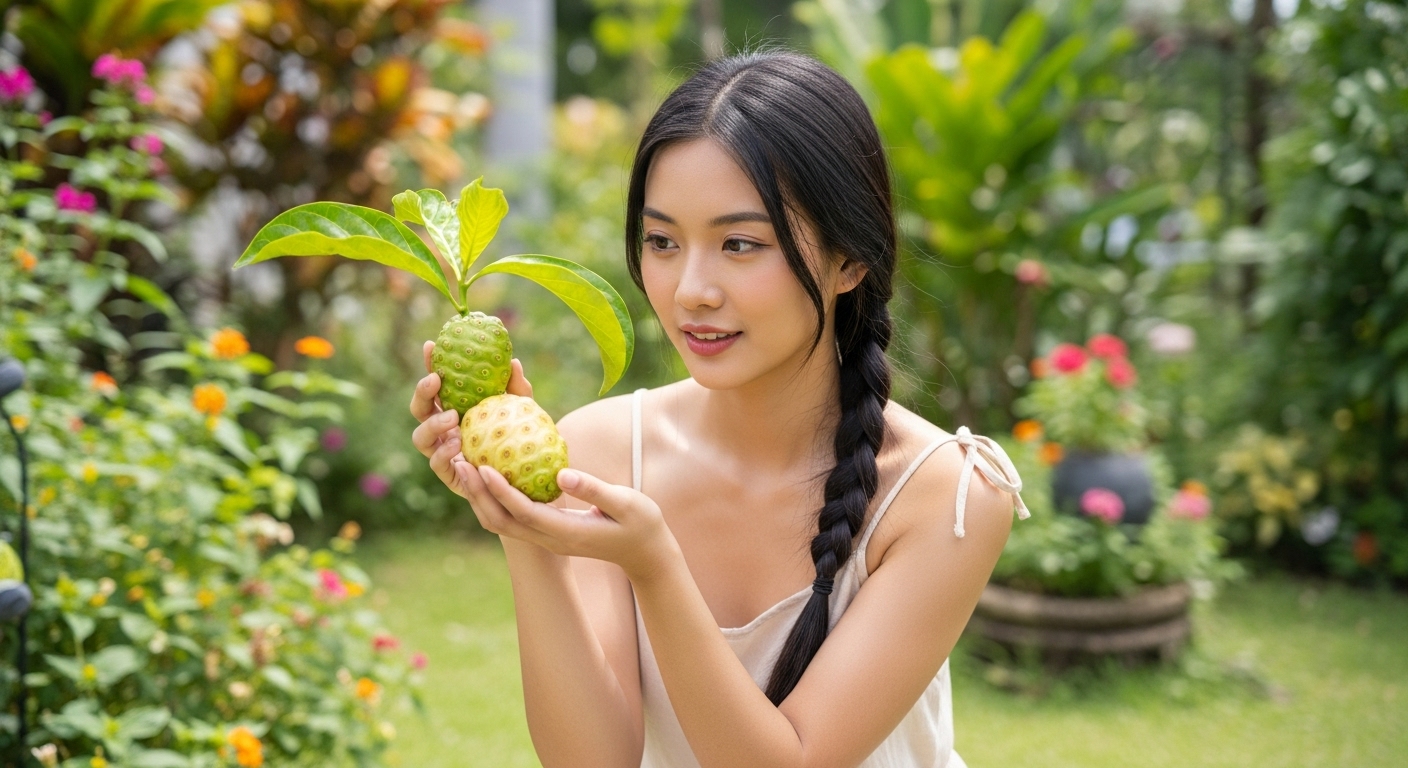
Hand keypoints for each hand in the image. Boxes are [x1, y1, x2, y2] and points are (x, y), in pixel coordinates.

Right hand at [409, 339, 532, 501]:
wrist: (528, 478)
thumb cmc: (521, 438)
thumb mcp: (522, 411)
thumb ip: (518, 389)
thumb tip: (514, 361)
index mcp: (456, 407)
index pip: (437, 384)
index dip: (430, 365)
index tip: (431, 346)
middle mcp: (444, 429)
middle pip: (419, 408)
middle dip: (422, 392)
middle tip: (436, 381)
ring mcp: (444, 451)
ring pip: (420, 437)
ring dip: (432, 424)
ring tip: (452, 416)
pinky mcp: (450, 475)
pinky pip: (436, 464)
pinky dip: (442, 453)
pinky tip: (456, 443)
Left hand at [476, 463, 676, 581]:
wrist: (646, 554)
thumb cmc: (641, 525)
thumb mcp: (627, 503)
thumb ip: (595, 489)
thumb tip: (561, 474)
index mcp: (567, 532)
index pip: (524, 512)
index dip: (500, 491)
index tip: (482, 466)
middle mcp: (550, 540)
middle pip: (502, 521)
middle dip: (478, 494)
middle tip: (460, 462)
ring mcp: (548, 540)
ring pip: (502, 523)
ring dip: (480, 498)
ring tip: (464, 466)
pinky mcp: (548, 533)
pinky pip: (513, 519)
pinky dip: (495, 500)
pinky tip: (488, 476)